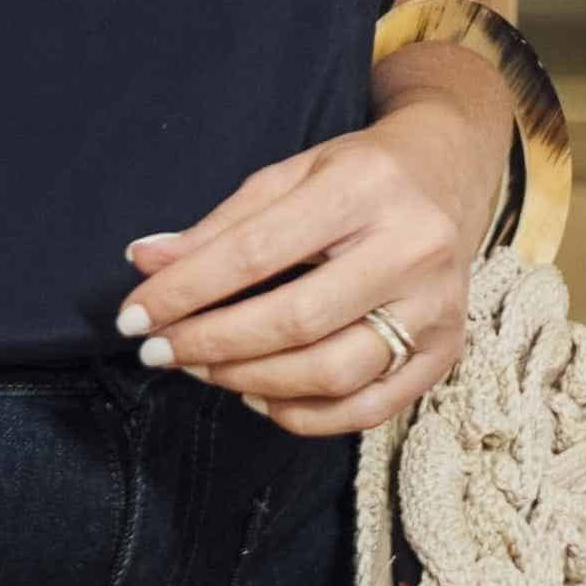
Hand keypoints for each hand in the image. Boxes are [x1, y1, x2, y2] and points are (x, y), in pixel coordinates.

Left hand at [114, 72, 509, 438]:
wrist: (452, 171)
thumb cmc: (360, 173)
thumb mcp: (292, 175)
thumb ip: (221, 225)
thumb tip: (145, 264)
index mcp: (366, 188)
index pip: (257, 252)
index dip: (185, 291)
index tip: (133, 316)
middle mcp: (413, 247)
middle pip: (295, 320)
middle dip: (211, 344)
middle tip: (158, 351)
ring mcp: (437, 305)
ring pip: (332, 373)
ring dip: (250, 380)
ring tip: (203, 369)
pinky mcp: (446, 350)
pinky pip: (367, 409)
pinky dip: (303, 415)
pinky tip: (259, 393)